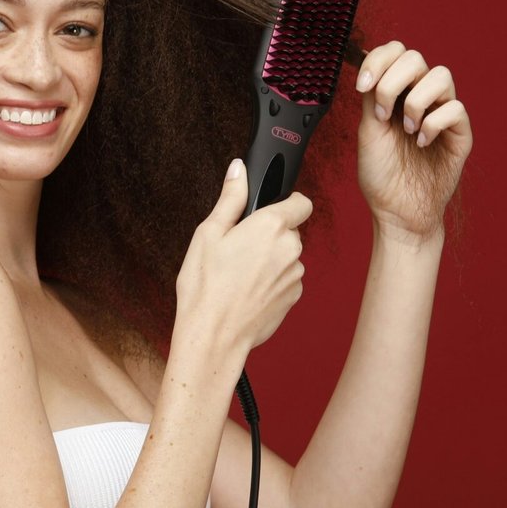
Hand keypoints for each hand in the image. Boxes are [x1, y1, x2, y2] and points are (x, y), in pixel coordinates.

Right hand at [176, 160, 313, 357]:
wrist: (214, 337)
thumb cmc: (205, 287)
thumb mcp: (208, 234)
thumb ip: (230, 198)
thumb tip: (239, 170)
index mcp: (271, 226)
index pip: (301, 201)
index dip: (286, 202)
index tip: (268, 210)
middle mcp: (291, 248)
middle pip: (289, 230)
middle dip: (268, 234)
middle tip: (237, 248)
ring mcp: (295, 275)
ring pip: (287, 256)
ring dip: (270, 259)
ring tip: (238, 274)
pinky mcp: (294, 297)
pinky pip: (286, 279)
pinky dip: (271, 281)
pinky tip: (246, 291)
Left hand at [354, 41, 472, 242]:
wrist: (398, 213)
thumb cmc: (383, 177)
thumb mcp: (368, 130)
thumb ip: (372, 95)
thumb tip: (370, 63)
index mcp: (396, 93)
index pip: (395, 52)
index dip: (378, 59)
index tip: (363, 85)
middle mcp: (420, 98)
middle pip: (416, 57)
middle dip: (393, 82)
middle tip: (384, 116)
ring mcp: (442, 113)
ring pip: (441, 75)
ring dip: (416, 102)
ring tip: (407, 130)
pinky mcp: (460, 133)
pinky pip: (455, 108)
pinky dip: (433, 124)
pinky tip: (423, 144)